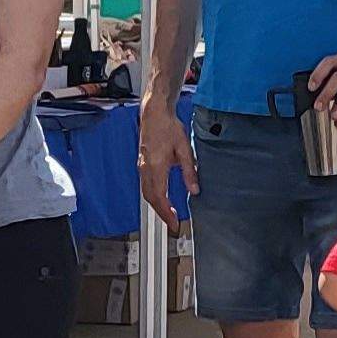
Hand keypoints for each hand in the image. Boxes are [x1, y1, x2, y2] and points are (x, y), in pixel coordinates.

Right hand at [140, 104, 195, 226]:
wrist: (154, 113)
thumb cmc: (168, 127)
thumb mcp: (185, 149)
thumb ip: (189, 171)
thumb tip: (194, 190)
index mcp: (156, 167)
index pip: (159, 197)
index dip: (166, 213)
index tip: (174, 224)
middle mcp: (146, 169)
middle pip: (150, 198)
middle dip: (161, 213)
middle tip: (173, 223)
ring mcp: (142, 166)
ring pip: (146, 193)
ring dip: (157, 206)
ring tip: (169, 213)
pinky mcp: (142, 163)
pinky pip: (145, 185)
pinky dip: (153, 196)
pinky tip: (162, 198)